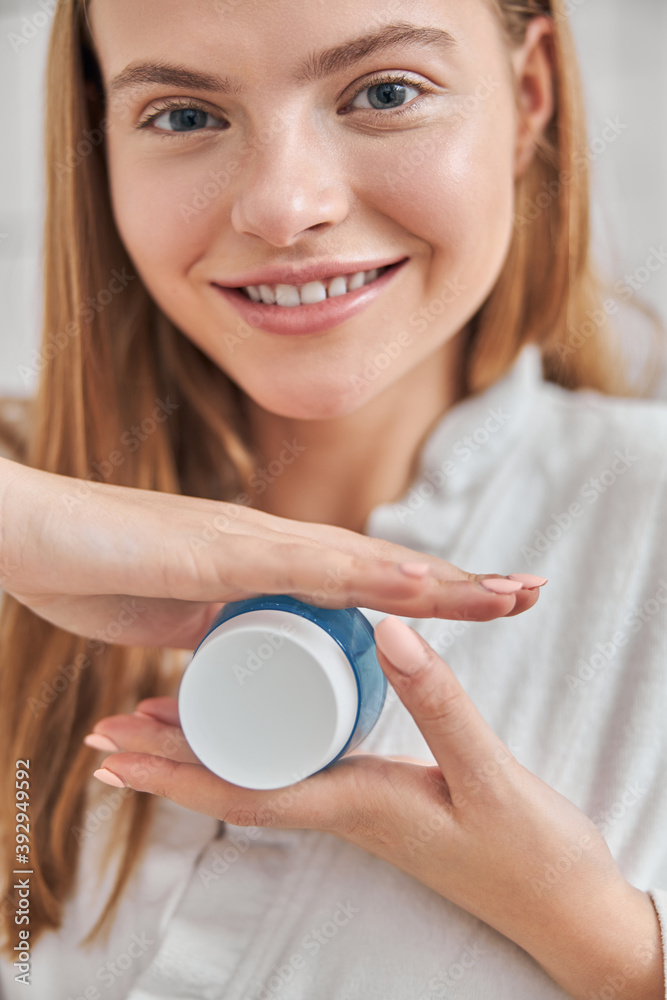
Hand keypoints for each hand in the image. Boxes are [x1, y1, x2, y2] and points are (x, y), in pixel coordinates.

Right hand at [0, 455, 541, 647]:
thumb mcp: (169, 614)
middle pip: (382, 566)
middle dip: (457, 582)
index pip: (362, 578)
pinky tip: (418, 584)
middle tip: (527, 591)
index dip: (423, 590)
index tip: (480, 601)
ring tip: (505, 594)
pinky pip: (309, 567)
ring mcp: (248, 543)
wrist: (26, 533)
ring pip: (364, 564)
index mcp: (262, 562)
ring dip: (437, 580)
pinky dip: (369, 577)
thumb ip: (207, 625)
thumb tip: (231, 645)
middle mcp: (268, 542)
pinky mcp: (219, 552)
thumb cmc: (88, 567)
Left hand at [86, 618, 663, 999]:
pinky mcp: (379, 789)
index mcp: (353, 804)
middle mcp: (342, 803)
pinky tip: (257, 713)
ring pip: (263, 766)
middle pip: (235, 780)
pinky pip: (301, 758)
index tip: (113, 756)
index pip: (242, 791)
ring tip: (155, 717)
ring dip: (205, 746)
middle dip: (167, 760)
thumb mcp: (486, 775)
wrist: (566, 902)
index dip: (173, 774)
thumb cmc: (529, 854)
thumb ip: (439, 703)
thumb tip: (386, 630)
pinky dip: (262, 734)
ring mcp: (359, 798)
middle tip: (108, 732)